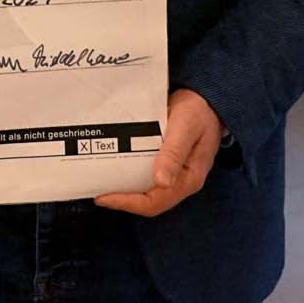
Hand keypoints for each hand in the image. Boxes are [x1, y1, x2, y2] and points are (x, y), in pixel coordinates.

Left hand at [94, 88, 223, 217]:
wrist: (207, 99)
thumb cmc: (199, 111)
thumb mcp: (185, 128)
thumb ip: (174, 153)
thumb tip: (161, 181)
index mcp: (189, 178)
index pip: (156, 202)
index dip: (128, 203)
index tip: (104, 197)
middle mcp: (180, 180)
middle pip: (149, 201)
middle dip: (122, 199)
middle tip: (96, 190)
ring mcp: (174, 173)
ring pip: (146, 190)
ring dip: (124, 189)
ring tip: (101, 181)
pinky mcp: (167, 163)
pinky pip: (146, 175)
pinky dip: (130, 175)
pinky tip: (115, 166)